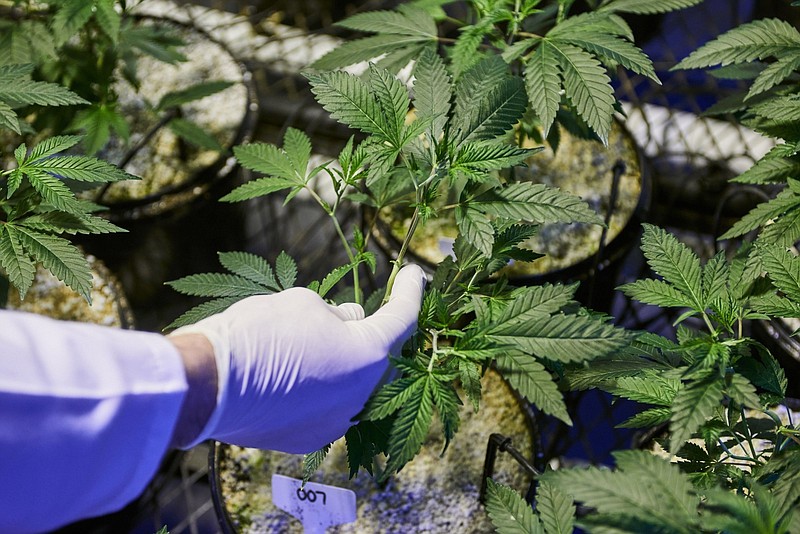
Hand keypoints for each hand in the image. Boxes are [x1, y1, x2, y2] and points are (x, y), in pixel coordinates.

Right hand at [169, 264, 425, 452]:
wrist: (209, 384)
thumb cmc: (260, 333)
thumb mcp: (305, 303)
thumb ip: (338, 313)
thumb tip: (349, 322)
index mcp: (369, 356)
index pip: (402, 319)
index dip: (410, 292)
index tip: (415, 275)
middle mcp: (361, 396)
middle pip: (380, 358)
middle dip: (373, 333)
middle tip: (358, 312)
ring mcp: (336, 423)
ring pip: (352, 385)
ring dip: (343, 363)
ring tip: (315, 344)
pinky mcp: (308, 438)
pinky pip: (326, 406)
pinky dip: (320, 388)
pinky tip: (295, 374)